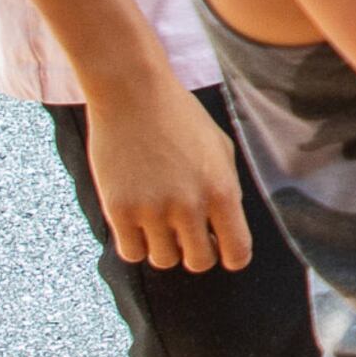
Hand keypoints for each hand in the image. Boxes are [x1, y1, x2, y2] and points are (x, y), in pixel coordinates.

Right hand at [82, 74, 253, 272]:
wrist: (132, 93)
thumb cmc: (180, 117)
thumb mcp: (220, 149)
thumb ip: (227, 190)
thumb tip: (225, 229)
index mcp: (222, 190)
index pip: (237, 252)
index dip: (231, 256)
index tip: (222, 248)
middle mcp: (189, 206)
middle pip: (199, 262)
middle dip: (196, 251)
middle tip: (187, 233)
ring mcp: (151, 210)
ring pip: (163, 260)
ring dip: (165, 246)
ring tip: (160, 221)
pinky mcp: (118, 210)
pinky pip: (131, 253)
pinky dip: (137, 244)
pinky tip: (138, 222)